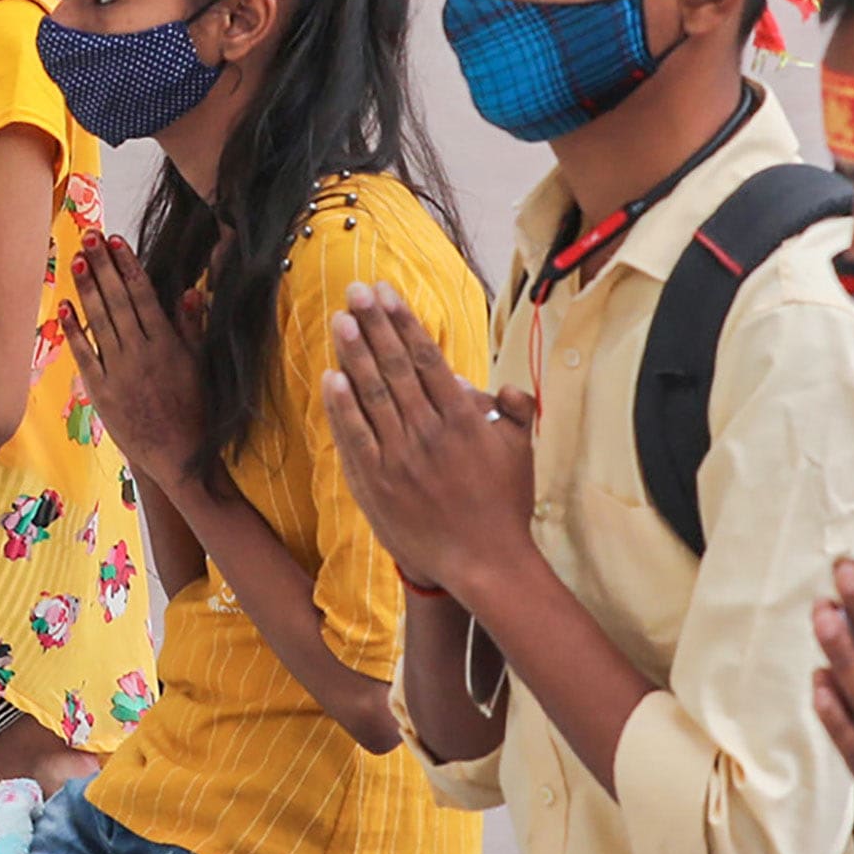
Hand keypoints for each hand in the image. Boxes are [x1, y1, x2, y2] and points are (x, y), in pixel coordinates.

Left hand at [64, 235, 208, 481]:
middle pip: (117, 300)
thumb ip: (192, 327)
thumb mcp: (201, 365)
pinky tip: (64, 307)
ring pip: (99, 321)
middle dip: (102, 266)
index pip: (143, 294)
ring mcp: (119, 371)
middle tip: (88, 237)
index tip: (116, 241)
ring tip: (76, 259)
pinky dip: (73, 330)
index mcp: (167, 343)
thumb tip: (191, 290)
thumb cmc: (195, 410)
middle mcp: (141, 353)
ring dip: (86, 288)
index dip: (128, 265)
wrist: (179, 456)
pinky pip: (84, 355)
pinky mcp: (101, 392)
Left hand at [321, 283, 533, 599]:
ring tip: (341, 320)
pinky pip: (356, 438)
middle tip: (356, 290)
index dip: (404, 322)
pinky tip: (331, 378)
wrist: (485, 562)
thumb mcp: (522, 452)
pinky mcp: (379, 483)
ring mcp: (402, 457)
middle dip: (375, 325)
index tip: (388, 294)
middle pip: (395, 367)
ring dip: (355, 354)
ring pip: (373, 395)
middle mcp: (430, 431)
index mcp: (464, 418)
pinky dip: (343, 408)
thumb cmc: (505, 507)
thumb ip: (518, 411)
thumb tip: (503, 384)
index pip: (427, 359)